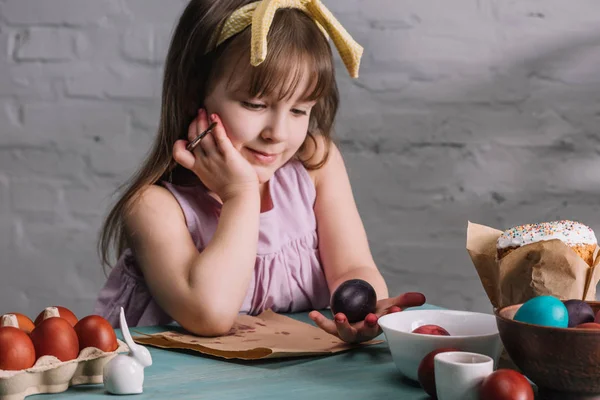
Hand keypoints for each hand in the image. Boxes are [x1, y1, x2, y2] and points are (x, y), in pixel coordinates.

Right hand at [173, 109, 258, 201]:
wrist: (240, 197)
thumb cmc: (229, 188)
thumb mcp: (210, 177)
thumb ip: (205, 165)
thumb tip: (204, 155)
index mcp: (198, 167)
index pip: (180, 152)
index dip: (181, 142)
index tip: (188, 135)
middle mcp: (204, 162)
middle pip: (193, 138)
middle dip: (193, 124)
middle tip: (198, 113)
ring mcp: (216, 158)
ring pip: (203, 136)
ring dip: (202, 121)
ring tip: (204, 111)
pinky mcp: (229, 156)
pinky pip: (220, 138)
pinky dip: (216, 126)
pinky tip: (215, 117)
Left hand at [309, 292, 425, 343]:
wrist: (358, 308)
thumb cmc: (376, 309)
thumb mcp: (389, 303)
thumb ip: (404, 300)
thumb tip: (422, 297)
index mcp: (378, 327)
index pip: (385, 323)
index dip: (389, 317)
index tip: (394, 310)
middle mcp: (363, 332)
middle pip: (365, 332)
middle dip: (368, 326)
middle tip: (372, 318)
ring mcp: (348, 330)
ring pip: (345, 332)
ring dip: (343, 325)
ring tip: (341, 316)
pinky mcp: (334, 327)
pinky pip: (327, 326)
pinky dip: (319, 321)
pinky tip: (312, 313)